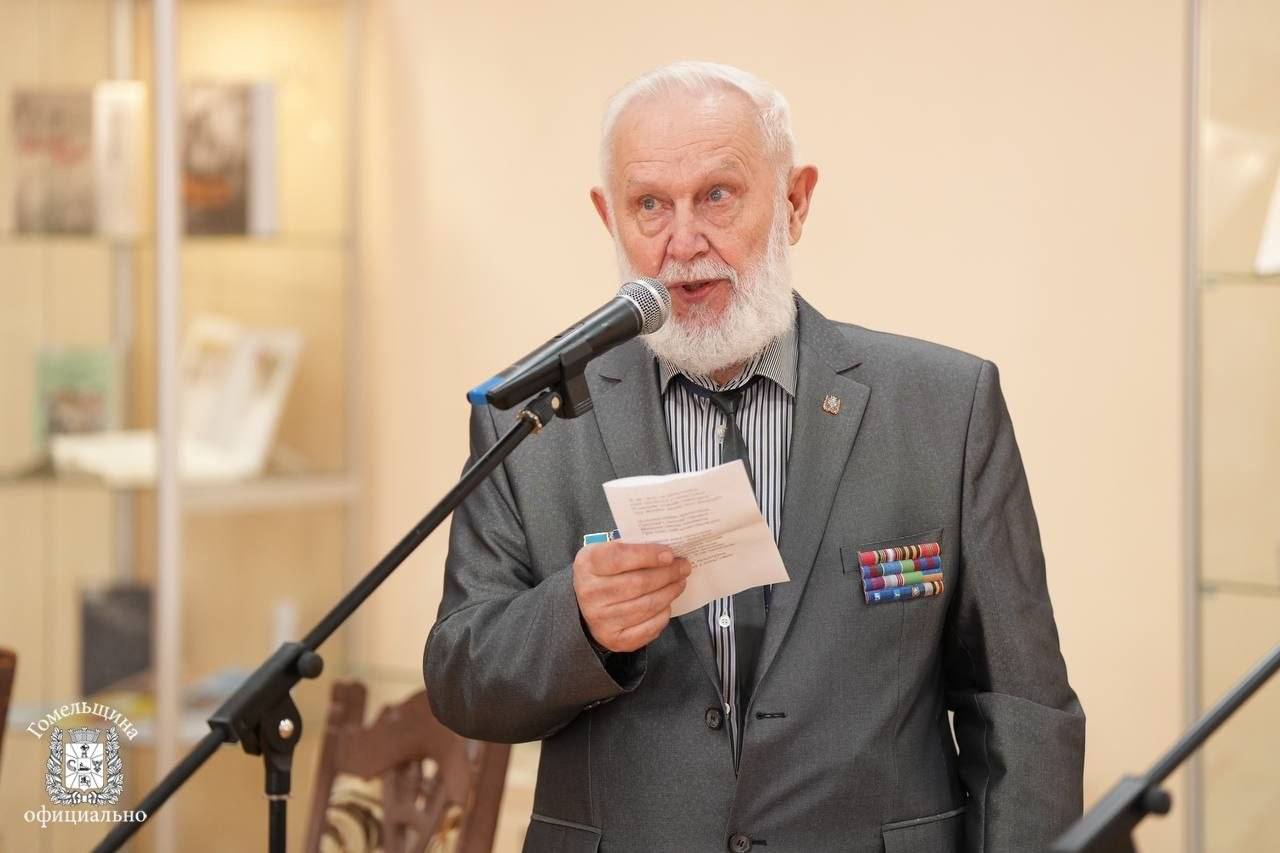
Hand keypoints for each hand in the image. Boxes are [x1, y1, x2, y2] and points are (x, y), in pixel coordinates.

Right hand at [573, 542, 690, 653]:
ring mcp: (601, 619)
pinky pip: (649, 628)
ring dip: (670, 592)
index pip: (619, 557)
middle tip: (684, 567)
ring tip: (679, 582)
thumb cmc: (603, 573)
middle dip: (667, 574)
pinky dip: (663, 614)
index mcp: (587, 565)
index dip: (647, 555)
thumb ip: (632, 547)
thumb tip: (667, 552)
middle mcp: (590, 593)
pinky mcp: (614, 639)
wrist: (584, 606)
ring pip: (647, 605)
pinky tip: (668, 603)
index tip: (669, 554)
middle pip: (638, 583)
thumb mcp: (606, 552)